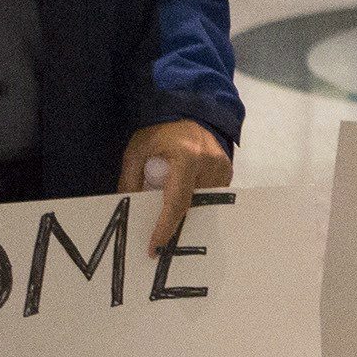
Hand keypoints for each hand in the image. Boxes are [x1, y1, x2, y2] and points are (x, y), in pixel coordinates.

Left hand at [119, 118, 232, 254]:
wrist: (188, 109)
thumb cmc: (159, 130)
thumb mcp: (137, 150)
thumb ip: (131, 179)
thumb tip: (128, 210)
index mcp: (186, 156)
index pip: (177, 201)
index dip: (165, 227)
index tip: (154, 247)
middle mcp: (209, 163)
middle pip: (192, 206)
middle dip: (175, 224)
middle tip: (158, 240)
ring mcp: (222, 168)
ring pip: (203, 204)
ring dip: (186, 211)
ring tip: (171, 218)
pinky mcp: (228, 171)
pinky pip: (211, 196)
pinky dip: (196, 201)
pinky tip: (186, 202)